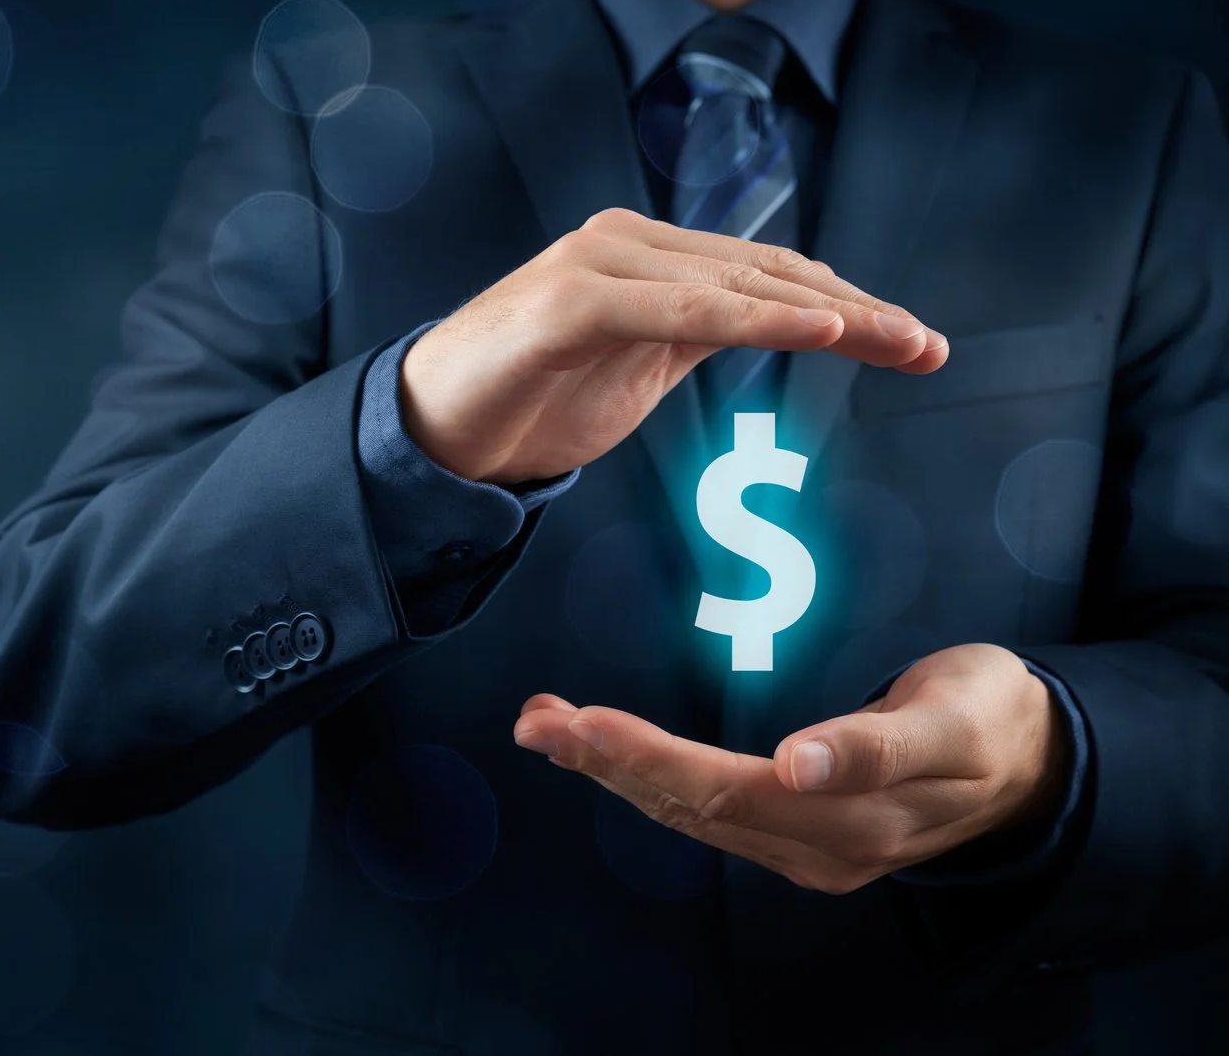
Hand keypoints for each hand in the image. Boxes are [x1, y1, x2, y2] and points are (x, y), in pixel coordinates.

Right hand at [400, 208, 949, 484]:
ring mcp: (598, 264)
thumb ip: (697, 335)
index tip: (915, 344)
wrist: (430, 435)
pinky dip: (754, 316)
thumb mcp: (637, 367)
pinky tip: (815, 329)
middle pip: (766, 270)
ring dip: (825, 312)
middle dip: (858, 310)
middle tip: (928, 347)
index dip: (848, 304)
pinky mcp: (572, 301)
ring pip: (733, 283)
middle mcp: (626, 243)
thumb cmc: (529, 400)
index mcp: (646, 255)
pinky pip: (682, 307)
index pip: (766, 272)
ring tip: (894, 340)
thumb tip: (781, 327)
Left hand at [510, 644, 1067, 894]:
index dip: (647, 758)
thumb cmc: (989, 716)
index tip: (581, 724)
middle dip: (605, 763)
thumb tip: (803, 762)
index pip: (724, 791)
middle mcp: (820, 846)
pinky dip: (647, 780)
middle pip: (690, 807)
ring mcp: (807, 851)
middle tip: (535, 720)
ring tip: (546, 727)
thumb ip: (882, 743)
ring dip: (612, 773)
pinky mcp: (800, 841)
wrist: (1032, 762)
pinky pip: (707, 814)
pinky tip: (604, 754)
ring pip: (689, 814)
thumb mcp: (955, 716)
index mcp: (855, 816)